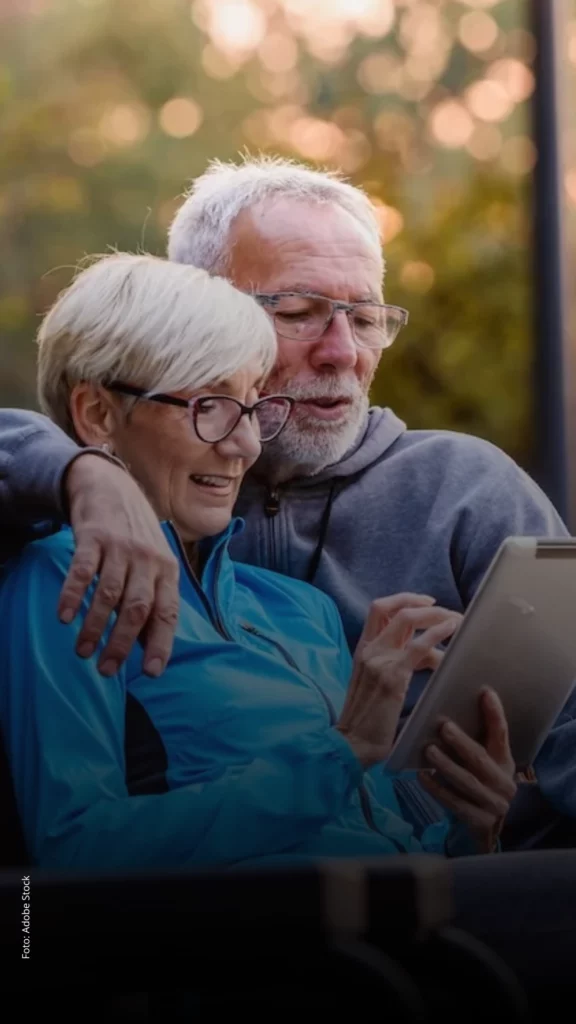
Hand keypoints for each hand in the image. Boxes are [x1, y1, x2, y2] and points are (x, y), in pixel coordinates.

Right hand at [59, 454, 179, 676]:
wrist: (112, 488)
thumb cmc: (137, 537)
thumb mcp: (155, 563)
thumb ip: (154, 599)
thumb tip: (151, 647)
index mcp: (167, 570)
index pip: (167, 612)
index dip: (161, 643)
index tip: (152, 672)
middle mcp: (148, 559)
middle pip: (137, 608)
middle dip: (122, 643)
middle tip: (106, 669)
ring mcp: (121, 547)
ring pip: (109, 594)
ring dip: (95, 626)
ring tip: (83, 652)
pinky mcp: (93, 537)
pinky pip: (83, 571)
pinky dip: (73, 595)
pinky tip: (65, 617)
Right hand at [337, 594, 461, 767]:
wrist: (354, 743)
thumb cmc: (368, 719)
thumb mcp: (378, 682)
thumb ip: (397, 662)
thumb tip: (429, 653)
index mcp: (363, 649)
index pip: (379, 609)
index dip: (404, 599)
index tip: (427, 603)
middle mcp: (368, 649)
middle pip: (393, 607)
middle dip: (423, 604)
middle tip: (448, 612)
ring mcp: (378, 660)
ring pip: (407, 619)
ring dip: (435, 616)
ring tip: (457, 622)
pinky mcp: (392, 676)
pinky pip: (418, 646)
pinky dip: (437, 633)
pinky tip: (452, 631)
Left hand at [419, 688, 515, 852]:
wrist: (486, 827)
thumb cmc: (478, 783)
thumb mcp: (483, 762)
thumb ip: (474, 740)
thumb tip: (448, 712)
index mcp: (505, 762)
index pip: (502, 734)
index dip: (495, 714)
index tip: (485, 692)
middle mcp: (504, 783)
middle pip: (481, 760)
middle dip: (462, 743)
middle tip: (444, 727)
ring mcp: (493, 804)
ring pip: (466, 782)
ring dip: (446, 765)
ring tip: (429, 750)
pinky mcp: (479, 822)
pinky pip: (455, 803)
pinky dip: (437, 789)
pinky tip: (422, 776)